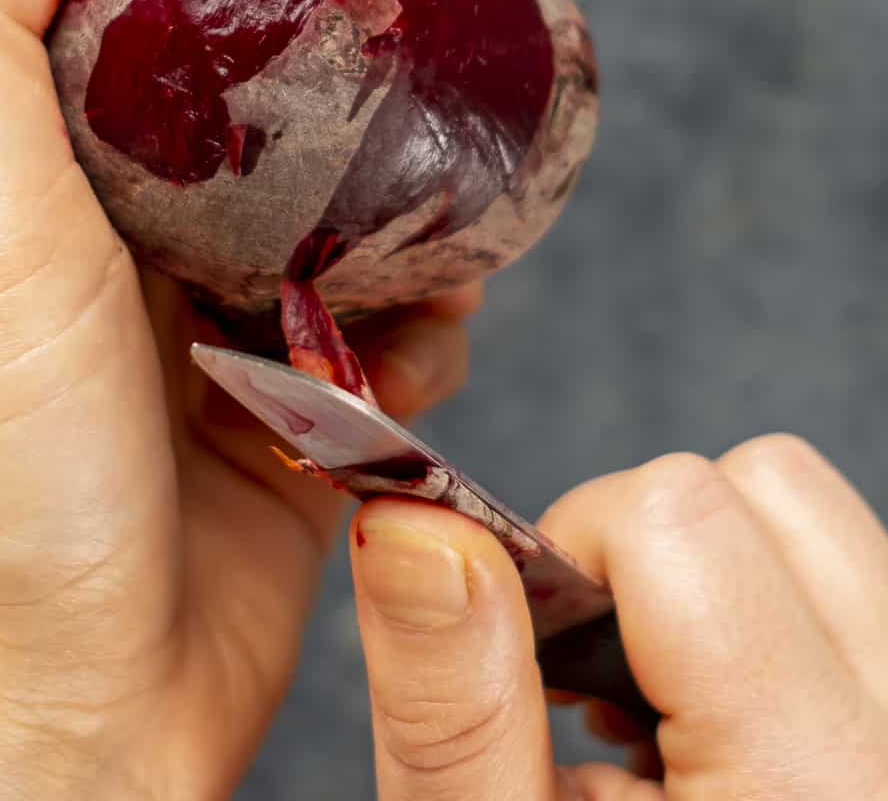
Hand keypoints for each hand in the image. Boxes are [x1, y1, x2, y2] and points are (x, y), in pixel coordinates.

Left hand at [0, 0, 477, 800]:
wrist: (64, 718)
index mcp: (53, 167)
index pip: (148, 9)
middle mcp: (136, 236)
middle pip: (271, 104)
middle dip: (352, 82)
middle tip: (427, 55)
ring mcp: (223, 328)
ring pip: (355, 216)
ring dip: (407, 215)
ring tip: (434, 217)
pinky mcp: (300, 420)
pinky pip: (398, 334)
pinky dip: (429, 329)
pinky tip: (422, 345)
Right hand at [350, 435, 887, 795]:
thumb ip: (453, 703)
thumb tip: (416, 520)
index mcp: (808, 785)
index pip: (682, 512)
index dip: (572, 555)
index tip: (542, 664)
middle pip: (774, 489)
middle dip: (659, 551)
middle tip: (609, 695)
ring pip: (830, 530)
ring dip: (731, 581)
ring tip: (678, 726)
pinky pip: (865, 594)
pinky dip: (790, 626)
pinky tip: (741, 744)